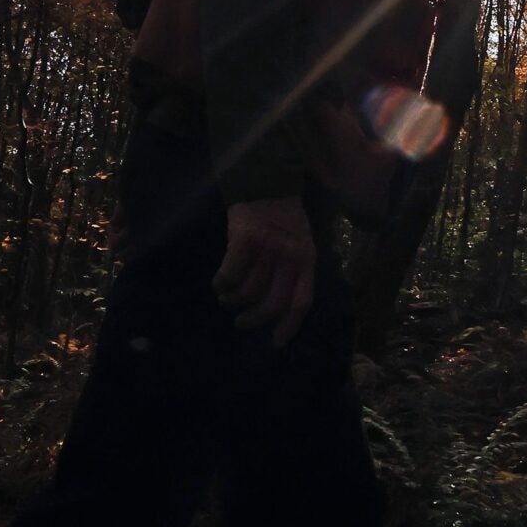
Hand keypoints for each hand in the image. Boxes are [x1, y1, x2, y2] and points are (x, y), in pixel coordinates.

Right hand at [213, 196, 315, 346]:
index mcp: (307, 259)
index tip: (276, 343)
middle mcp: (290, 256)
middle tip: (241, 323)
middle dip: (255, 319)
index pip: (302, 301)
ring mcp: (267, 248)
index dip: (289, 326)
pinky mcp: (245, 239)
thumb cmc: (281, 218)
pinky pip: (230, 275)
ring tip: (227, 299)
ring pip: (249, 291)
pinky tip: (219, 284)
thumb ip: (292, 271)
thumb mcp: (298, 243)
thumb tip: (278, 310)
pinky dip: (221, 285)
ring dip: (234, 301)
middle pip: (273, 303)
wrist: (264, 183)